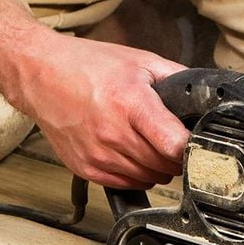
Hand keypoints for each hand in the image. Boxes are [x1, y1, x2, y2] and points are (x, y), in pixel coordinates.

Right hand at [17, 34, 189, 188]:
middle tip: (172, 140)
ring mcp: (98, 155)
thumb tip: (202, 94)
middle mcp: (113, 134)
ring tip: (150, 143)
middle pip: (165, 165)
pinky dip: (136, 173)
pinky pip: (126, 183)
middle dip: (176, 155)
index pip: (175, 145)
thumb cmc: (85, 65)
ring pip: (148, 178)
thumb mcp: (138, 61)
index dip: (193, 147)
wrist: (40, 75)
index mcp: (131, 104)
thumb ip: (175, 77)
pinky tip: (131, 152)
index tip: (197, 143)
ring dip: (157, 166)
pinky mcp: (86, 168)